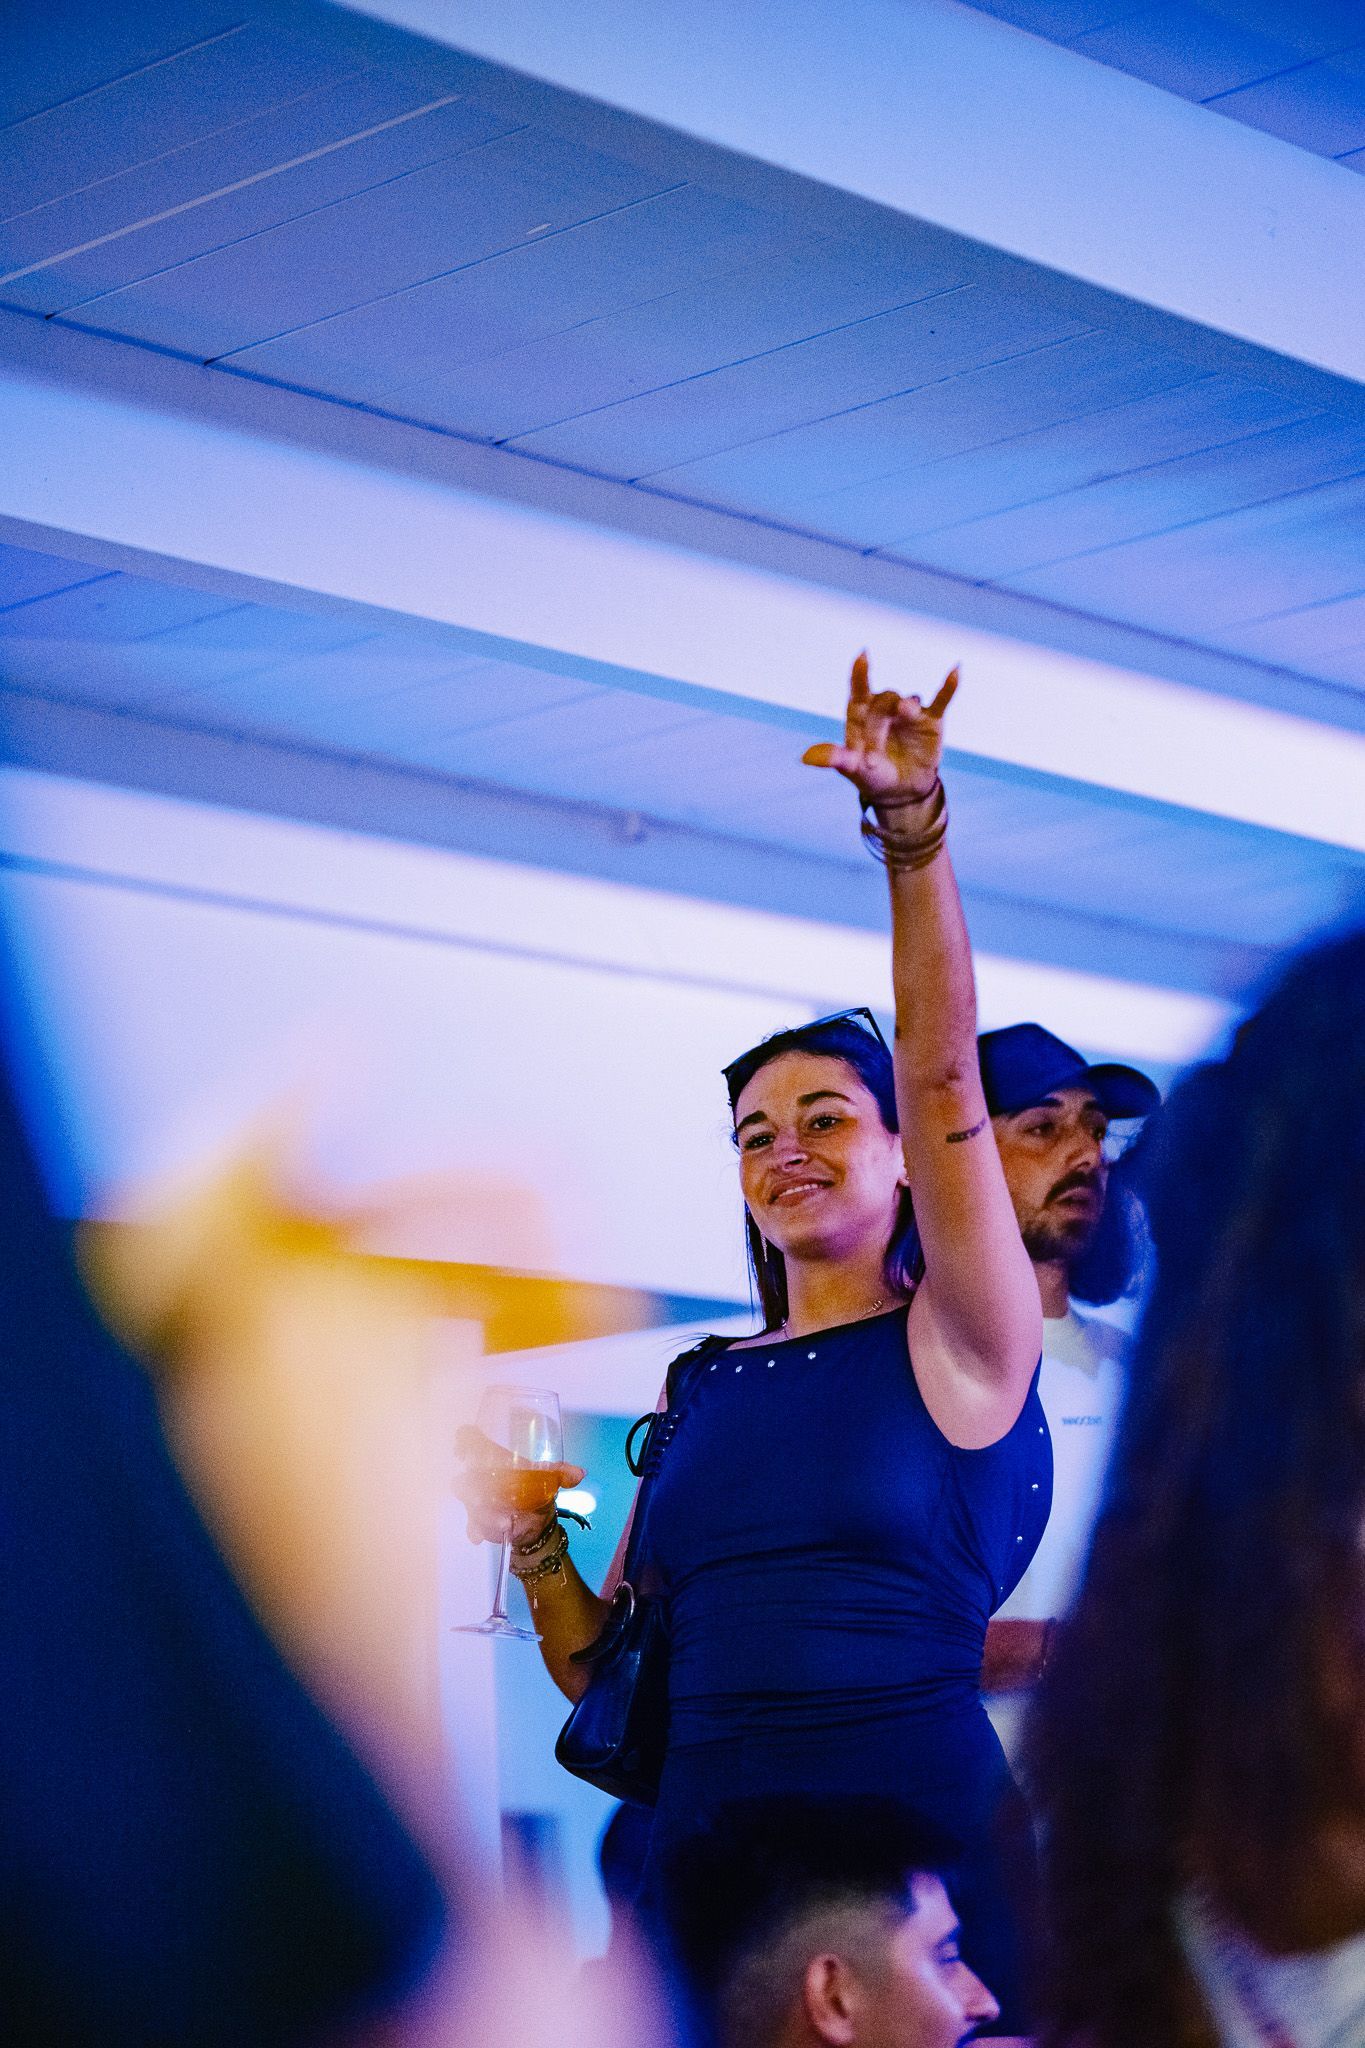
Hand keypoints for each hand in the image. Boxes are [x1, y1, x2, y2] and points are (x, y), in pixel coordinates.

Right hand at [454, 1425, 584, 1548]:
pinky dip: (476, 1529)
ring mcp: (477, 1500)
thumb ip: (561, 1474)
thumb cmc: (536, 1491)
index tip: (464, 1450)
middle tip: (486, 1498)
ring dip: (484, 1513)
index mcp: (495, 1459)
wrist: (535, 1523)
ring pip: (470, 1503)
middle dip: (473, 1489)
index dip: (464, 1441)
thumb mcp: (549, 1480)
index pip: (470, 1440)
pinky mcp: (478, 1520)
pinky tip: (480, 1536)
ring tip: (505, 1522)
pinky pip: (472, 1524)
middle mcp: (481, 1477)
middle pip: (465, 1478)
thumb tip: (580, 1474)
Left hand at [803, 652, 956, 805]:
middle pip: (883, 700)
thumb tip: (805, 757)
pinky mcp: (931, 720)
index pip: (858, 690)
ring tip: (907, 711)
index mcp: (861, 715)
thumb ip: (834, 759)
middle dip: (880, 722)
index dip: (860, 674)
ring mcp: (908, 712)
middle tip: (874, 758)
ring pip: (908, 700)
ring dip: (908, 705)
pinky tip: (956, 670)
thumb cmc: (871, 777)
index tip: (862, 657)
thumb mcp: (852, 770)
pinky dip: (949, 686)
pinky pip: (941, 699)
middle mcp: (884, 709)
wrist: (901, 793)